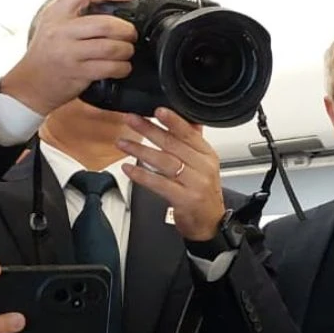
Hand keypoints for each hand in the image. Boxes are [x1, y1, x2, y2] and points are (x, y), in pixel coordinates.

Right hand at [0, 0, 136, 115]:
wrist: (30, 83)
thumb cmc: (46, 53)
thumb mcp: (52, 24)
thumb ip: (74, 12)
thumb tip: (109, 2)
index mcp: (55, 14)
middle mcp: (61, 31)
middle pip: (105, 23)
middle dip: (126, 29)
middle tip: (131, 34)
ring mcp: (69, 53)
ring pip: (111, 47)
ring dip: (127, 50)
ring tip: (127, 51)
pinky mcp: (78, 72)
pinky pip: (110, 68)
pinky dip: (123, 67)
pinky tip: (122, 67)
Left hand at [117, 108, 225, 240]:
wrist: (210, 223)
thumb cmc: (204, 193)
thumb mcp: (204, 164)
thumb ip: (194, 142)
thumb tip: (186, 120)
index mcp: (207, 155)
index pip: (190, 134)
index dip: (174, 121)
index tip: (158, 110)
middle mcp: (202, 167)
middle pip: (174, 145)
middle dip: (150, 130)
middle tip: (131, 120)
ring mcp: (194, 184)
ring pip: (165, 162)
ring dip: (141, 150)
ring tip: (123, 143)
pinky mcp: (184, 199)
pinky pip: (159, 184)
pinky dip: (142, 175)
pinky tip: (128, 168)